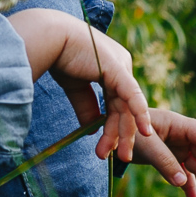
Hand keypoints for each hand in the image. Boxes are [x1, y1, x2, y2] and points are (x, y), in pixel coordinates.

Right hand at [8, 9, 154, 161]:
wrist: (50, 39)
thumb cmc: (60, 56)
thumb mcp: (76, 87)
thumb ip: (86, 106)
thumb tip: (92, 128)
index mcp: (114, 67)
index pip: (119, 102)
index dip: (114, 126)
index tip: (107, 148)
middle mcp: (122, 65)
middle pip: (125, 107)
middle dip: (122, 134)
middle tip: (122, 158)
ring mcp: (122, 66)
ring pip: (127, 107)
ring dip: (123, 132)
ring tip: (120, 156)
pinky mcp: (118, 69)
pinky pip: (132, 95)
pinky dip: (139, 114)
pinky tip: (144, 131)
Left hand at [132, 108, 195, 196]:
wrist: (109, 133)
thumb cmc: (125, 130)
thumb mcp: (145, 145)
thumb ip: (164, 162)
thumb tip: (183, 184)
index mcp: (179, 125)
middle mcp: (182, 136)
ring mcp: (177, 148)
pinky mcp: (170, 160)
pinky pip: (185, 175)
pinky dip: (190, 188)